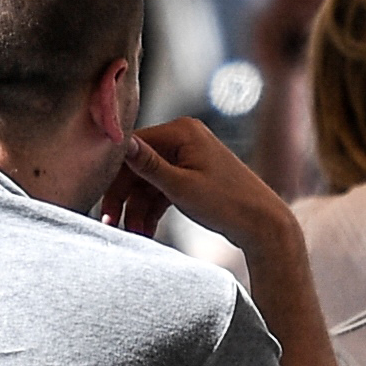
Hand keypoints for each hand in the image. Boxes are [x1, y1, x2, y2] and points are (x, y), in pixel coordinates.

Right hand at [120, 115, 300, 261]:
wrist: (263, 225)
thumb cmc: (227, 203)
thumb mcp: (181, 186)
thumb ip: (149, 165)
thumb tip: (121, 142)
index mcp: (182, 131)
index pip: (133, 146)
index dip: (114, 174)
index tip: (102, 202)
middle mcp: (184, 138)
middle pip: (138, 166)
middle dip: (124, 197)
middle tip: (112, 223)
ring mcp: (189, 157)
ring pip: (149, 182)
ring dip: (137, 209)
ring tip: (134, 234)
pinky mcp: (193, 176)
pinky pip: (163, 190)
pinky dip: (152, 210)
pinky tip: (145, 231)